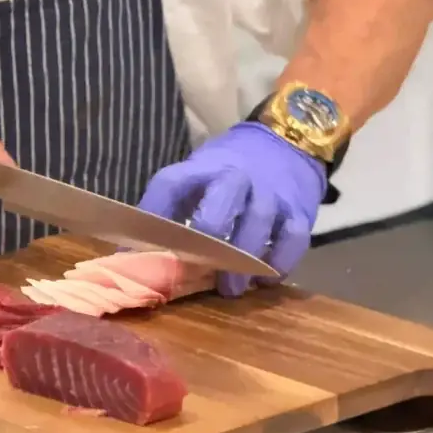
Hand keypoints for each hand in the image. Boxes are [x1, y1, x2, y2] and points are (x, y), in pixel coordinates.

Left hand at [138, 123, 326, 296]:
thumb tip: (132, 254)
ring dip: (244, 258)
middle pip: (222, 199)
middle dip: (208, 233)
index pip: (171, 183)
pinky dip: (281, 261)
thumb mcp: (198, 176)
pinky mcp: (299, 209)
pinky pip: (294, 237)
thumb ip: (173, 208)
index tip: (137, 250)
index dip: (152, 214)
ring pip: (259, 219)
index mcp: (203, 167)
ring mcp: (271, 191)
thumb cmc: (229, 171)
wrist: (285, 144)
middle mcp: (237, 176)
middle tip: (196, 267)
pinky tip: (265, 279)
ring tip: (230, 289)